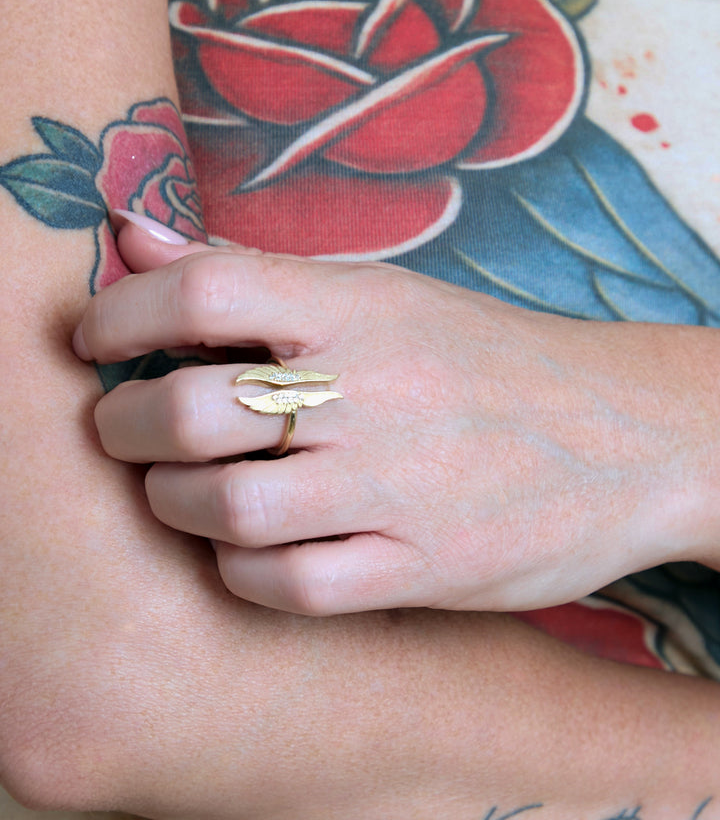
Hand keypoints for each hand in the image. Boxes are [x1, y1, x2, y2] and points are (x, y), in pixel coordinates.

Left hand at [72, 217, 717, 614]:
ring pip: (224, 509)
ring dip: (172, 505)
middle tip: (122, 430)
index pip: (203, 291)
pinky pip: (290, 586)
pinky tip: (246, 551)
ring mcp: (398, 487)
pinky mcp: (423, 567)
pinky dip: (241, 573)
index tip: (94, 343)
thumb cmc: (488, 361)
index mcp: (360, 311)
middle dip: (121, 427)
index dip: (118, 315)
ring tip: (178, 493)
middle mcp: (372, 393)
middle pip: (187, 412)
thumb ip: (256, 272)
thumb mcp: (386, 294)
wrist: (628, 435)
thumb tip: (135, 233)